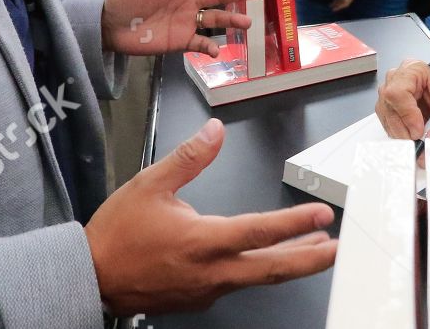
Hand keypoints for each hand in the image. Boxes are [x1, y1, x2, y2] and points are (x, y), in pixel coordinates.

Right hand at [86, 118, 337, 314]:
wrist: (91, 279)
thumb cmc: (117, 235)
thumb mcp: (149, 185)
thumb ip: (188, 159)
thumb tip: (215, 132)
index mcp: (201, 241)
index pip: (259, 231)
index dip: (294, 224)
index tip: (322, 215)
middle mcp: (211, 271)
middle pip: (273, 269)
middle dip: (311, 260)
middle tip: (339, 248)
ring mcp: (207, 289)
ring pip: (258, 277)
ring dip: (289, 262)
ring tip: (315, 248)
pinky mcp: (200, 298)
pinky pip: (237, 282)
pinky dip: (260, 268)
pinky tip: (265, 256)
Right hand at [374, 59, 429, 141]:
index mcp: (414, 69)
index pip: (399, 92)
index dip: (407, 114)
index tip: (420, 131)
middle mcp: (396, 78)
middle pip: (388, 107)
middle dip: (404, 130)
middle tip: (421, 142)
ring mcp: (387, 91)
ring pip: (386, 118)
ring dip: (402, 134)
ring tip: (420, 138)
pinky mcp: (385, 106)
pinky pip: (386, 124)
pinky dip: (399, 135)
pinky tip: (413, 134)